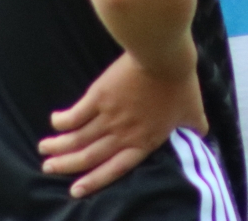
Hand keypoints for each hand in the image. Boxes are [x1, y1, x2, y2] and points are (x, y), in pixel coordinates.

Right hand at [40, 50, 206, 197]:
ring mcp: (108, 117)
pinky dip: (63, 121)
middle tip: (49, 168)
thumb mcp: (192, 111)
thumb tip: (203, 134)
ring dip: (59, 147)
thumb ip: (195, 127)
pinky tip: (55, 122)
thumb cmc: (180, 82)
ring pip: (77, 138)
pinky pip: (76, 114)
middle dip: (67, 166)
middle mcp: (122, 134)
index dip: (94, 181)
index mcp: (143, 142)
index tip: (76, 190)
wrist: (163, 57)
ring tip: (44, 150)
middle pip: (89, 156)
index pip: (114, 169)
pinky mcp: (98, 97)